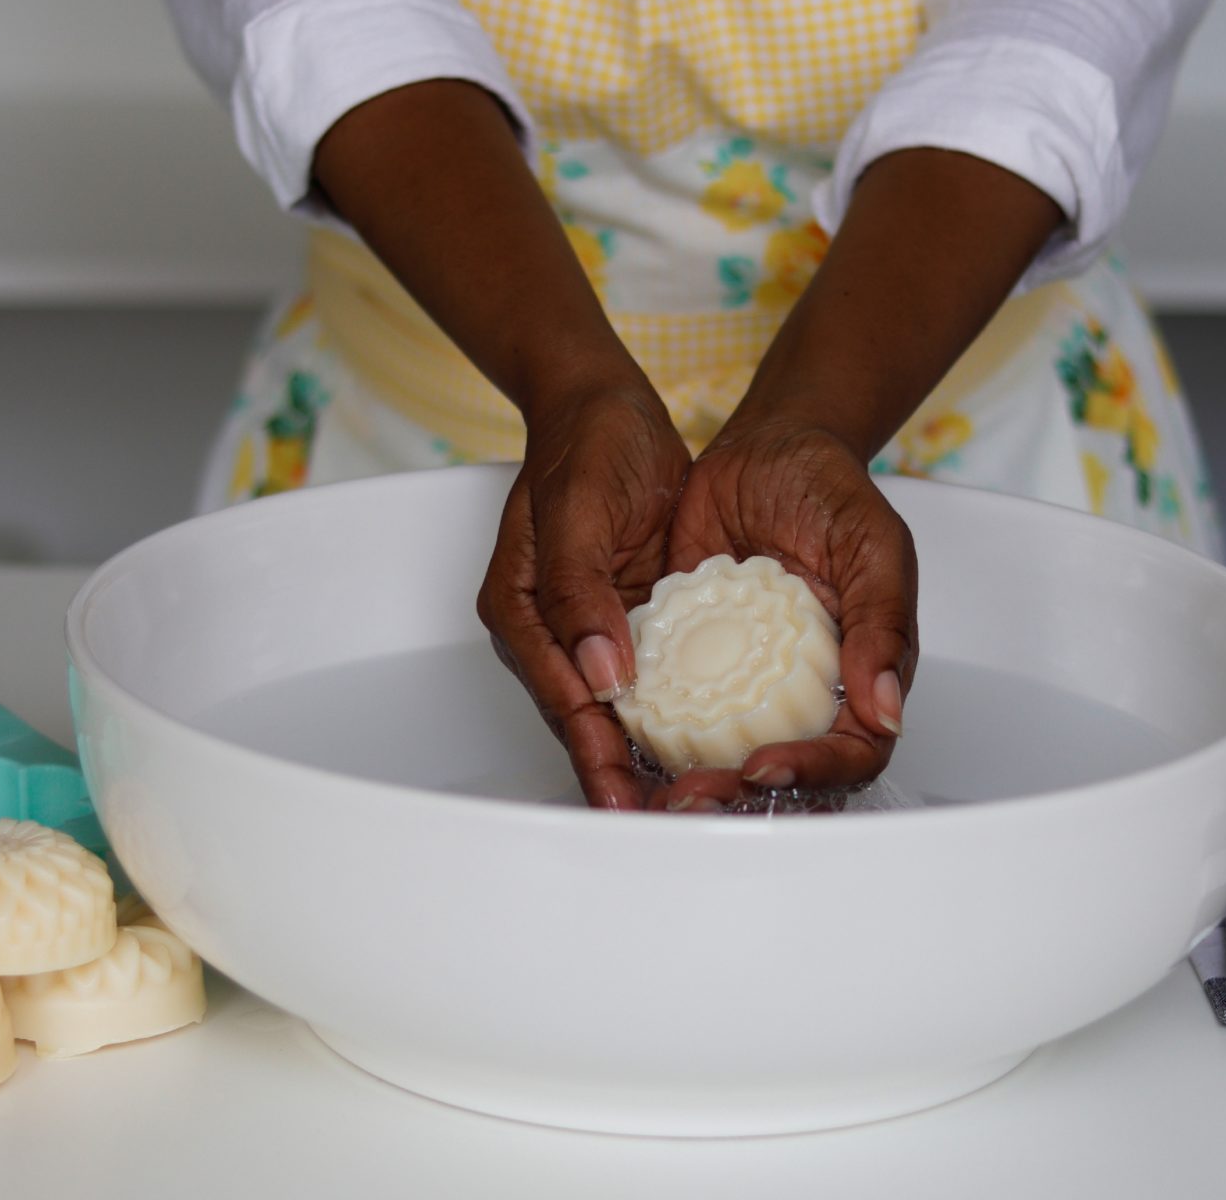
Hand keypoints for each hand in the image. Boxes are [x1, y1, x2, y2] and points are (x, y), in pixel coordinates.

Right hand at [477, 376, 689, 809]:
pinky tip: (705, 742)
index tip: (623, 799)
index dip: (593, 751)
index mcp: (520, 609)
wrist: (609, 405)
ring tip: (685, 803)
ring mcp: (591, 624)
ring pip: (618, 706)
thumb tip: (598, 676)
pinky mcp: (628, 615)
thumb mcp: (579, 508)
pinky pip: (652, 675)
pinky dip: (673, 712)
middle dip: (618, 772)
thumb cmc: (587, 442)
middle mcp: (551, 628)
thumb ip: (580, 591)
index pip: (561, 695)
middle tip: (663, 821)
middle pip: (585, 716)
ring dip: (646, 754)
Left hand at [652, 414, 917, 810]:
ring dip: (690, 779)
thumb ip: (884, 622)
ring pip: (722, 752)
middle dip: (736, 793)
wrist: (764, 447)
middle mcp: (799, 689)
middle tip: (694, 796)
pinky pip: (671, 705)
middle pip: (779, 770)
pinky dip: (649, 733)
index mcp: (857, 675)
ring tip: (653, 792)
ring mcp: (742, 676)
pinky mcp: (690, 655)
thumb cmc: (831, 491)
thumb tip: (885, 711)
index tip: (764, 766)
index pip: (848, 751)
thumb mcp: (873, 544)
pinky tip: (622, 741)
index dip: (811, 771)